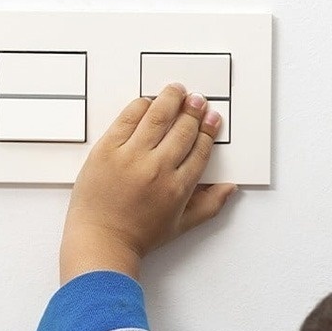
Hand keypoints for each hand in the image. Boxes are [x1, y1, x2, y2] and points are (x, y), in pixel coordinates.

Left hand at [58, 84, 236, 283]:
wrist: (100, 240)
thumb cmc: (138, 236)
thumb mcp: (180, 225)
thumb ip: (209, 205)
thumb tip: (230, 188)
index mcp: (178, 188)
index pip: (199, 149)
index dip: (208, 130)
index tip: (211, 118)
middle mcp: (157, 169)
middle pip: (183, 129)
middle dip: (194, 111)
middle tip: (197, 100)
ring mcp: (131, 157)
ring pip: (158, 116)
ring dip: (171, 99)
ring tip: (177, 90)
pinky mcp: (107, 149)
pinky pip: (128, 118)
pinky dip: (141, 106)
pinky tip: (148, 102)